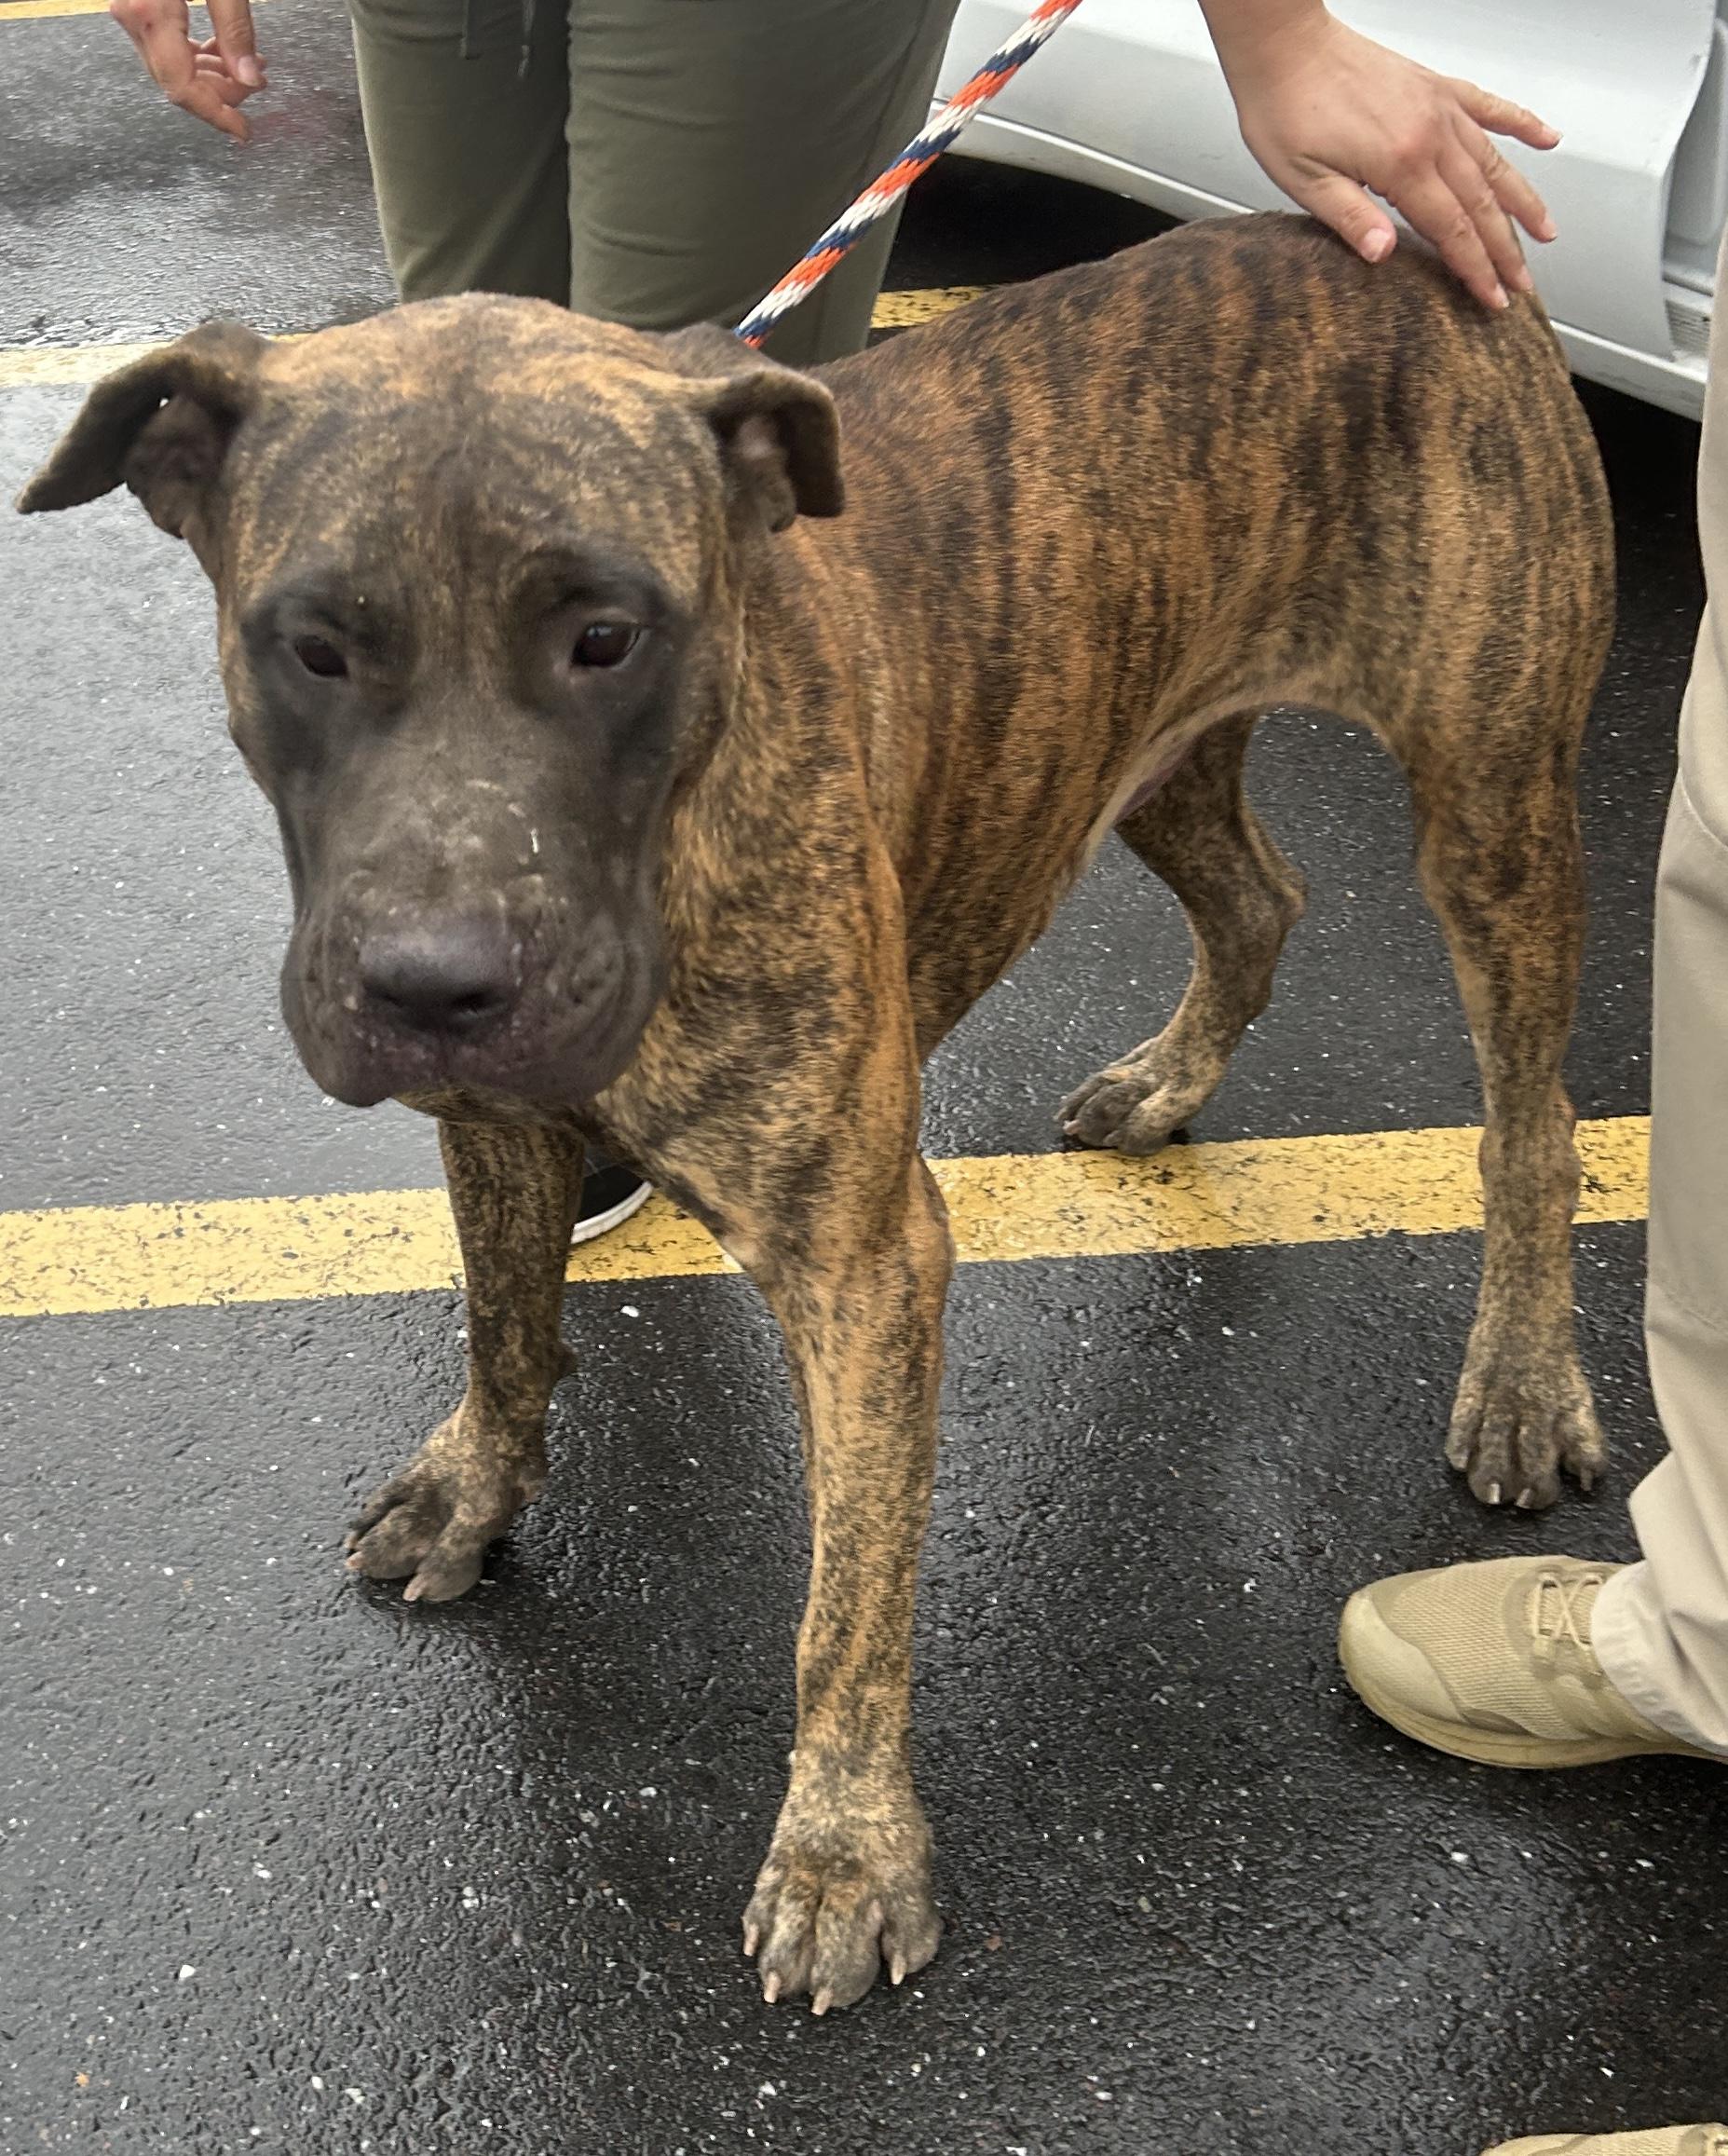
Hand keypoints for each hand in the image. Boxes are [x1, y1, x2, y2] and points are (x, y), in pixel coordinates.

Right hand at [110, 0, 265, 141]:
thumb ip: (235, 30)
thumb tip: (249, 79)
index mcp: (150, 12)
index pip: (182, 88)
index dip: (216, 116)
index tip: (244, 131)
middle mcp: (134, 16)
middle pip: (178, 82)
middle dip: (221, 93)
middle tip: (257, 82)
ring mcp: (132, 12)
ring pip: (173, 68)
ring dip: (213, 75)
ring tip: (250, 65)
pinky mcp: (137, 5)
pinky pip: (166, 46)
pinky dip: (197, 57)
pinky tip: (224, 52)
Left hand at [1203, 2, 1557, 309]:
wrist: (1286, 47)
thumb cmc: (1286, 109)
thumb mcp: (1305, 181)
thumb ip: (1351, 218)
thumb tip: (1384, 254)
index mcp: (1399, 162)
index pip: (1450, 230)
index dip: (1475, 269)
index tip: (1494, 299)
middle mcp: (1430, 132)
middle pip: (1480, 204)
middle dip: (1506, 250)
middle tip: (1522, 286)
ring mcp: (1439, 106)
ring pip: (1495, 162)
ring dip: (1524, 201)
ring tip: (1545, 232)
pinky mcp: (1436, 86)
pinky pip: (1490, 106)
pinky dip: (1522, 125)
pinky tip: (1547, 140)